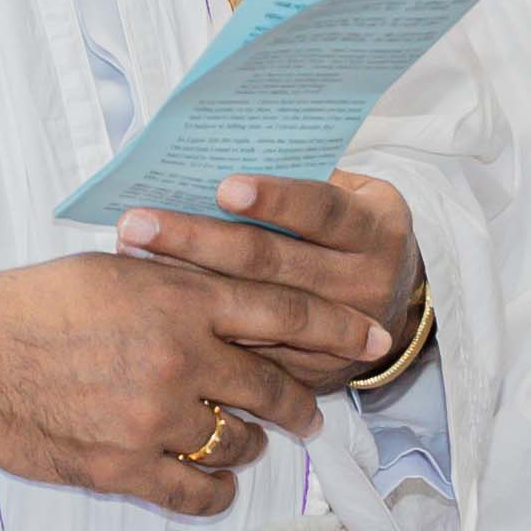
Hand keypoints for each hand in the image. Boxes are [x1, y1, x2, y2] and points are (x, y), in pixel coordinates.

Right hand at [0, 250, 328, 518]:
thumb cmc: (33, 305)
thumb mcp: (118, 271)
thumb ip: (181, 282)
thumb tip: (224, 288)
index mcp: (182, 297)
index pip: (285, 313)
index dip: (337, 330)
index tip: (372, 339)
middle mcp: (181, 357)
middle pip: (273, 387)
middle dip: (299, 403)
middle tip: (310, 414)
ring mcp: (156, 417)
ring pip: (240, 441)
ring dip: (247, 442)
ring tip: (236, 437)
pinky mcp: (127, 468)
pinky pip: (199, 490)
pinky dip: (212, 487)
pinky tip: (209, 479)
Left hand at [114, 168, 421, 379]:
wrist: (399, 309)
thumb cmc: (353, 231)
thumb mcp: (352, 196)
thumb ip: (302, 180)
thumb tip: (214, 157)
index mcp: (375, 230)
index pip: (322, 211)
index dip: (275, 200)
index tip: (223, 188)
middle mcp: (363, 282)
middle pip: (272, 262)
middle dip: (198, 240)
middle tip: (137, 223)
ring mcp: (340, 336)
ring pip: (253, 311)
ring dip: (185, 282)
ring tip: (131, 257)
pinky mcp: (312, 374)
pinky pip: (250, 353)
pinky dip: (201, 328)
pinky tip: (154, 306)